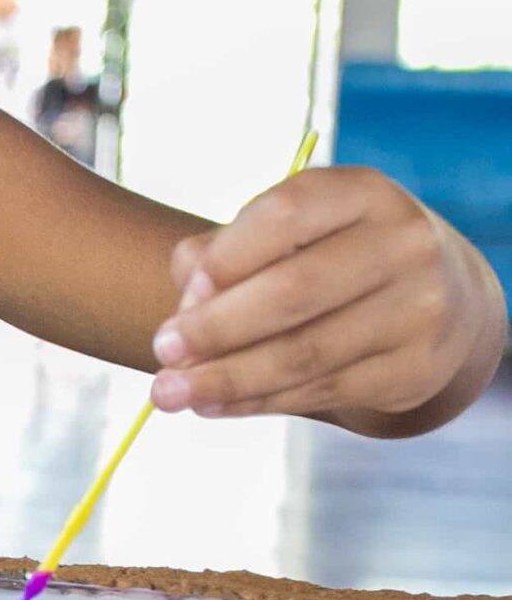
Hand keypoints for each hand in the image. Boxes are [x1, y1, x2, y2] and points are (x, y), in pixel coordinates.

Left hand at [149, 165, 506, 429]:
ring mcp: (417, 308)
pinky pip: (321, 390)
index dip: (226, 259)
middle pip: (293, 292)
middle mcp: (402, 243)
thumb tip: (185, 302)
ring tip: (173, 393)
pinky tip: (216, 406)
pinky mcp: (413, 368)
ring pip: (304, 353)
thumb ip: (227, 252)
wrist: (437, 301)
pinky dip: (258, 402)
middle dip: (216, 329)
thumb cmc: (334, 258)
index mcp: (363, 193)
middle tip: (162, 355)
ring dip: (227, 379)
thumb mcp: (292, 234)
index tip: (182, 296)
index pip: (285, 216)